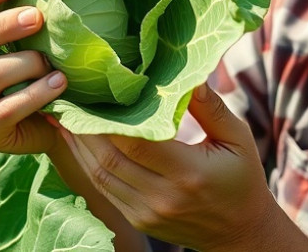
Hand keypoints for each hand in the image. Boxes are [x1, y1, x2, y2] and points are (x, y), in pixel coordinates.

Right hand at [0, 0, 67, 154]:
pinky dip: (37, 93)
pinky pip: (8, 108)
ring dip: (28, 64)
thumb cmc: (36, 77)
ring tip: (55, 64)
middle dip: (3, 25)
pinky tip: (59, 83)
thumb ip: (26, 23)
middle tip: (37, 17)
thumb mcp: (29, 46)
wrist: (47, 128)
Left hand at [61, 84, 307, 251]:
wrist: (240, 231)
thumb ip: (211, 108)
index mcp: (189, 173)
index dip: (109, 118)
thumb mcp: (237, 138)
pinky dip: (88, 164)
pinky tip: (80, 143)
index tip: (96, 92)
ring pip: (100, 175)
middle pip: (110, 158)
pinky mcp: (139, 220)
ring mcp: (147, 212)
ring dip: (80, 146)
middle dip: (85, 128)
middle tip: (71, 97)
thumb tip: (190, 76)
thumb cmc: (242, 177)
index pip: (137, 142)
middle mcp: (163, 197)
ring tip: (66, 116)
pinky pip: (105, 189)